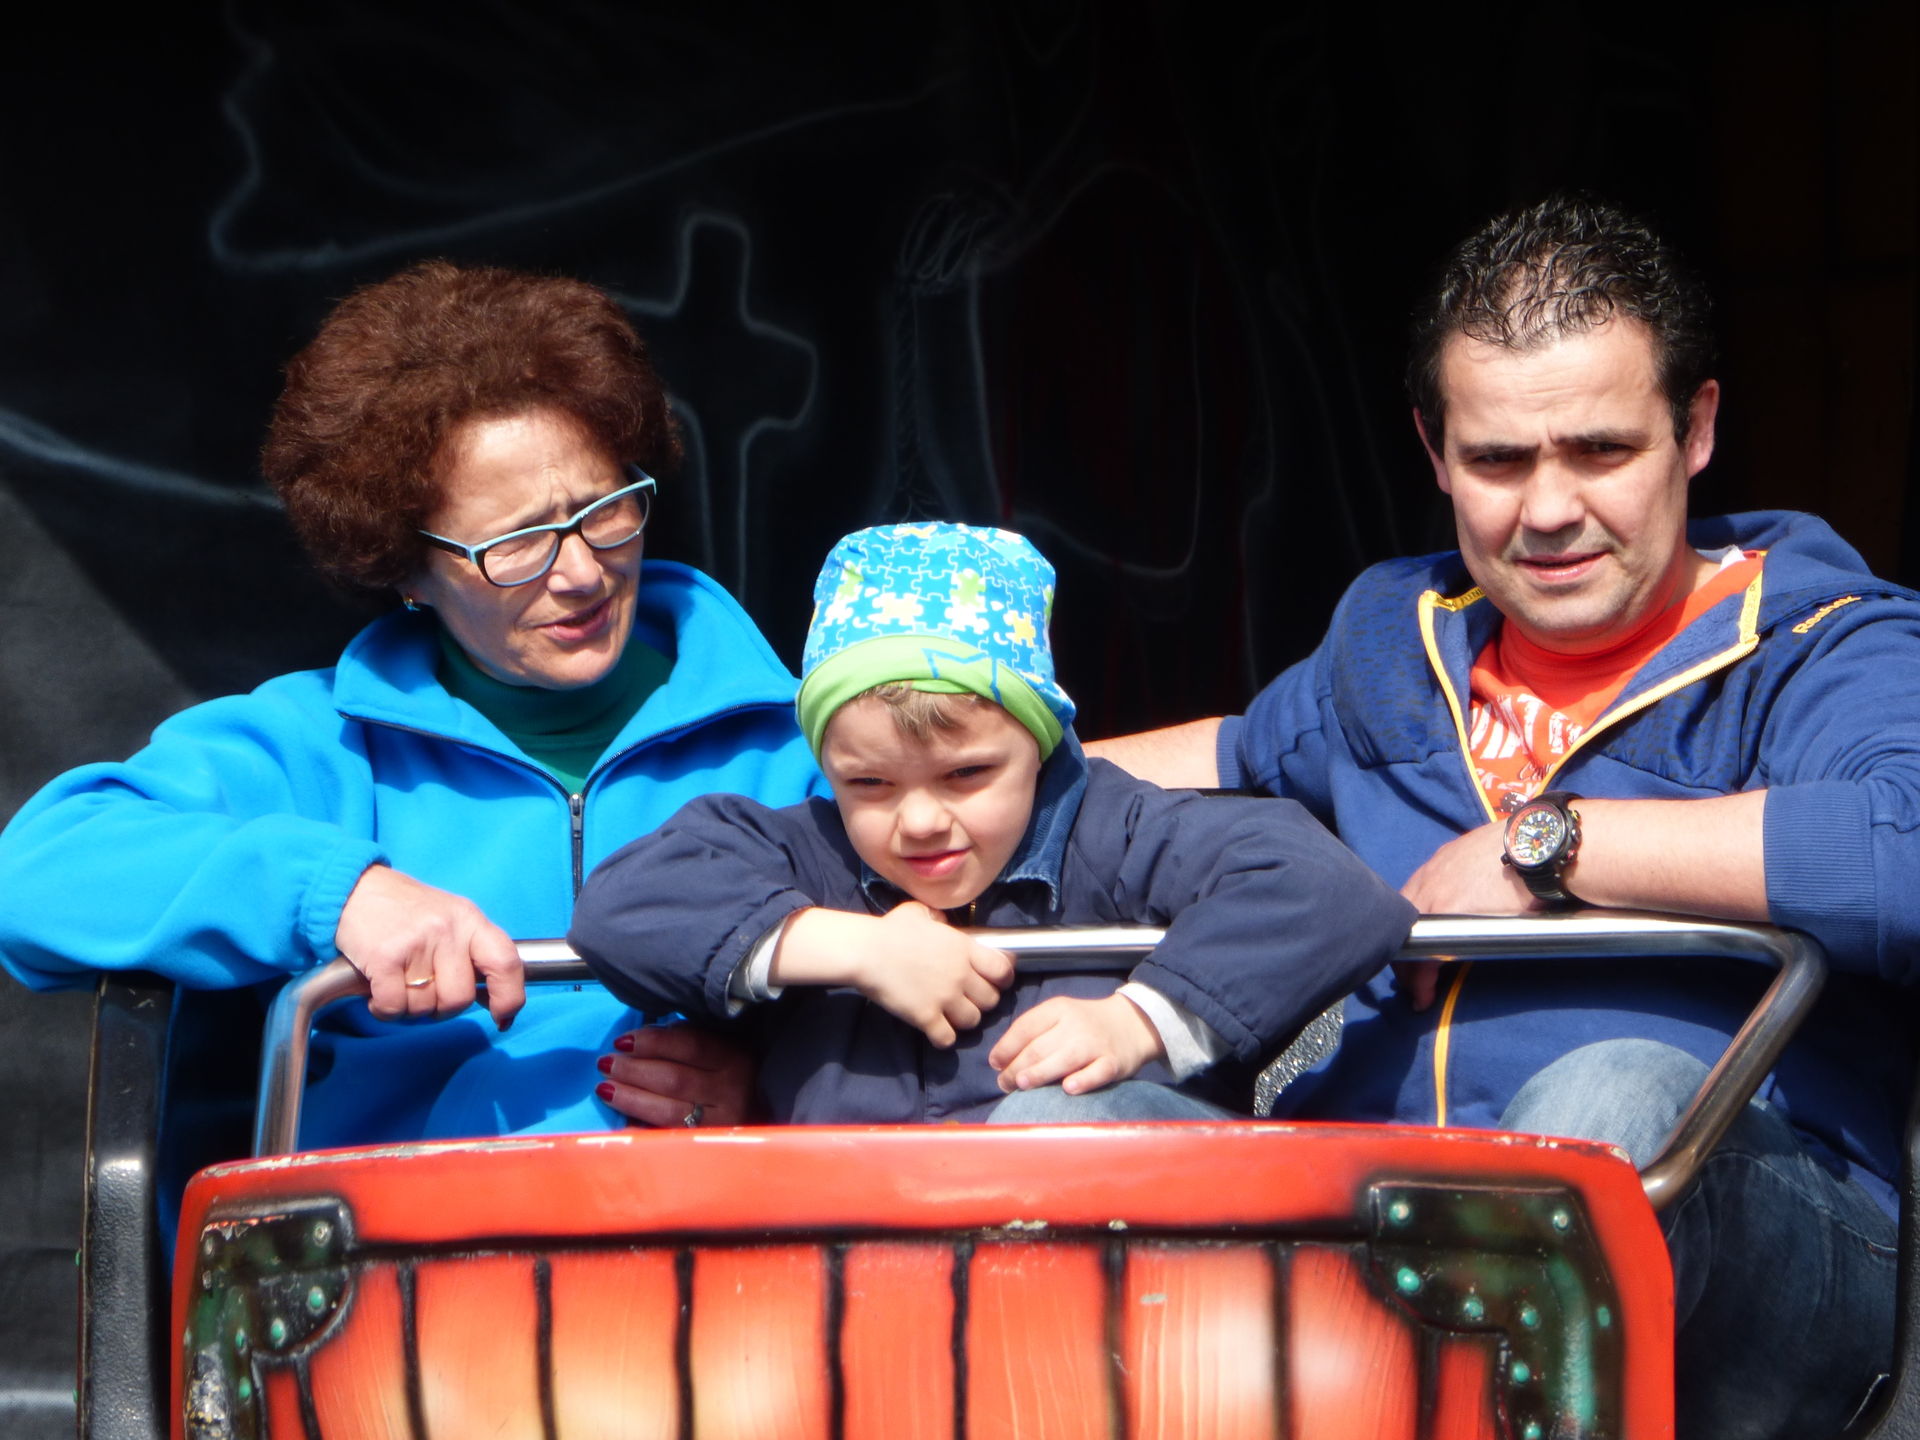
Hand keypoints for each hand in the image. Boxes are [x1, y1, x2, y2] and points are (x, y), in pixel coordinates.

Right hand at [334, 865, 524, 1029]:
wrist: (352, 888)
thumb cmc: (405, 911)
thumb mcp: (449, 918)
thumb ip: (472, 952)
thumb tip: (493, 999)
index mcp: (470, 919)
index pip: (506, 963)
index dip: (510, 997)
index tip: (502, 1017)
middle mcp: (447, 929)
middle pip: (459, 998)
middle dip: (442, 1008)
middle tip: (424, 991)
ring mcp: (416, 943)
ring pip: (425, 1007)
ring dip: (410, 1008)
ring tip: (399, 983)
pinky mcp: (384, 957)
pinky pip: (394, 1007)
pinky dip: (384, 1010)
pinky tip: (378, 992)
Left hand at [596, 1023, 756, 1127]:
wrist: (757, 1114)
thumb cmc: (730, 1075)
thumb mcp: (722, 1048)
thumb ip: (690, 1038)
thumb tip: (645, 1036)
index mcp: (735, 1059)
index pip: (691, 1045)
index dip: (653, 1042)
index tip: (622, 1041)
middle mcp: (731, 1092)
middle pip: (675, 1079)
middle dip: (634, 1070)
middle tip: (606, 1063)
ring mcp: (720, 1123)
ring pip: (669, 1111)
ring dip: (631, 1098)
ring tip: (605, 1088)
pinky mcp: (707, 1147)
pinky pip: (668, 1137)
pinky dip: (642, 1129)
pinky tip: (621, 1121)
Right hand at [777, 901, 1013, 1047]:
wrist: (866, 952)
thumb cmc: (890, 930)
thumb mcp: (920, 913)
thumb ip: (938, 918)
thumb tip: (942, 922)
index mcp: (964, 948)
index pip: (1003, 969)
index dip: (1003, 977)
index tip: (995, 980)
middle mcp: (961, 975)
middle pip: (991, 1000)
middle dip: (983, 1001)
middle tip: (969, 998)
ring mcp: (945, 998)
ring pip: (973, 1021)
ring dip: (964, 1019)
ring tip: (951, 1014)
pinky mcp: (926, 1017)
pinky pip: (948, 1038)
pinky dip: (944, 1037)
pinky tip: (935, 1029)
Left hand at [989, 993, 1164, 1094]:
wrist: (1132, 1023)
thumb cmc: (1085, 1024)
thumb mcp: (1059, 1016)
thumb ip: (1033, 1032)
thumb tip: (1000, 1059)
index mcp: (1058, 1009)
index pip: (1025, 1027)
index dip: (1006, 1047)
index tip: (995, 1064)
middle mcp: (1075, 1024)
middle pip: (1040, 1047)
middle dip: (1016, 1067)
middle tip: (1004, 1083)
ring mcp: (1095, 1044)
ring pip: (1064, 1059)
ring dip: (1040, 1073)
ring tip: (1022, 1085)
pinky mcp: (1114, 1062)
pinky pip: (1097, 1072)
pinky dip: (1083, 1080)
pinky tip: (1068, 1089)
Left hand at [1395, 821, 1538, 1011]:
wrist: (1539, 843)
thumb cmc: (1525, 850)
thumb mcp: (1488, 858)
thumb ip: (1473, 877)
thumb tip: (1482, 896)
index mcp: (1439, 866)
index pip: (1411, 905)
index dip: (1414, 932)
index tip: (1418, 953)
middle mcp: (1428, 878)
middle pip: (1403, 924)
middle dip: (1404, 956)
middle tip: (1411, 981)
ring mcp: (1434, 894)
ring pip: (1410, 939)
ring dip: (1409, 972)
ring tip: (1417, 994)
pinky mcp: (1447, 911)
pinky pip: (1426, 950)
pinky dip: (1420, 977)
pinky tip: (1424, 993)